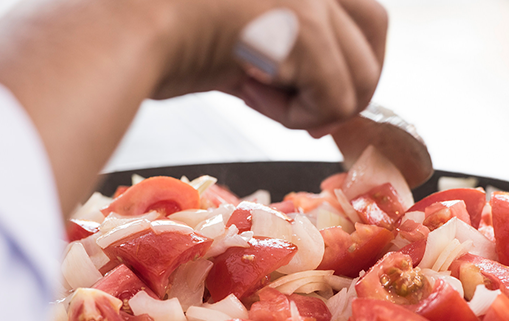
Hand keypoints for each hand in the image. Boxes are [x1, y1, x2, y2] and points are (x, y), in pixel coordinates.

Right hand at [154, 0, 387, 130]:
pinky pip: (333, 100)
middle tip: (300, 110)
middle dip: (345, 87)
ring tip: (260, 94)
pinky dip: (294, 116)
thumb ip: (297, 56)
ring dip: (312, 105)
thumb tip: (330, 111)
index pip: (365, 15)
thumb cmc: (175, 34)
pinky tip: (251, 93)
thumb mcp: (251, 32)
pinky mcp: (305, 25)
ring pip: (359, 78)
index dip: (349, 63)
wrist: (132, 32)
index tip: (313, 96)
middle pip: (376, 37)